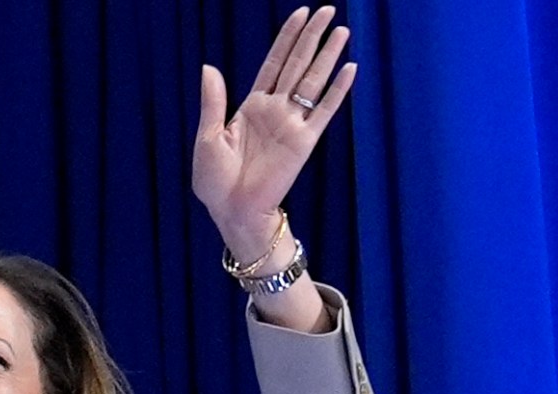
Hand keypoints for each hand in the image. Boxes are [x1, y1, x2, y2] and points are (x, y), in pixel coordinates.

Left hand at [194, 7, 356, 254]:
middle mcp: (275, 110)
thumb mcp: (207, 137)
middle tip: (328, 10)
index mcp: (251, 106)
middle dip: (312, 37)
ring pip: (313, 81)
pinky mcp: (305, 141)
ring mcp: (292, 124)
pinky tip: (350, 69)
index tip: (300, 14)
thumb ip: (213, 102)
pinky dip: (338, 90)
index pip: (274, 64)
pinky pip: (325, 111)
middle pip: (297, 65)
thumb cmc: (214, 180)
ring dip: (328, 56)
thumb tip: (209, 67)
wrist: (232, 210)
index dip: (286, 39)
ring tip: (341, 30)